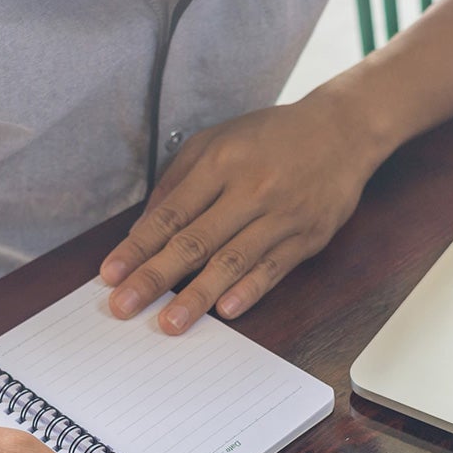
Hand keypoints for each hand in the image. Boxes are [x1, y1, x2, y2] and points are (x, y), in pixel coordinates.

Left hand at [100, 91, 382, 333]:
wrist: (342, 130)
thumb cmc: (270, 137)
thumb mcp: (215, 140)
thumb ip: (177, 181)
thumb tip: (143, 227)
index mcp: (219, 163)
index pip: (170, 214)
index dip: (138, 247)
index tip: (111, 274)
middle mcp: (249, 189)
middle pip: (194, 241)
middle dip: (154, 277)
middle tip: (124, 306)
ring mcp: (280, 215)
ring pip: (232, 260)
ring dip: (198, 295)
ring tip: (171, 322)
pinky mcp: (307, 236)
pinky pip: (274, 268)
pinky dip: (250, 290)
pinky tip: (227, 310)